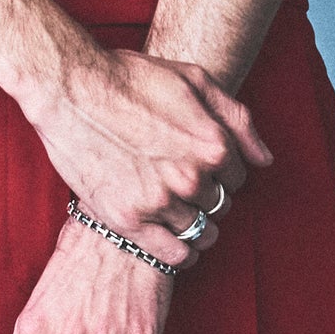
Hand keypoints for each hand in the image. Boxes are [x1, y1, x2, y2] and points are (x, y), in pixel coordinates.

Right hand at [17, 40, 271, 265]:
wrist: (70, 89)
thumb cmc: (132, 78)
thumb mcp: (194, 81)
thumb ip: (237, 119)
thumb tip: (264, 161)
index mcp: (212, 144)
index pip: (238, 178)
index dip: (222, 173)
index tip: (201, 167)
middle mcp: (191, 177)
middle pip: (219, 206)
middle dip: (207, 197)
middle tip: (182, 186)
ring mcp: (159, 201)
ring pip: (199, 232)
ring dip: (194, 225)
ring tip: (175, 211)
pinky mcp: (129, 220)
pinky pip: (174, 255)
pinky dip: (181, 254)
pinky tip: (174, 241)